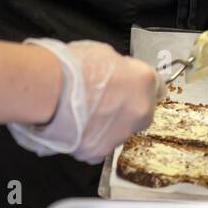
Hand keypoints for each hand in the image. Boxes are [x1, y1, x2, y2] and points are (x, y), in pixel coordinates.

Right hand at [8, 39, 159, 163]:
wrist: (51, 90)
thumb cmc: (74, 66)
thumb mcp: (105, 55)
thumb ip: (120, 71)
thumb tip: (118, 77)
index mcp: (144, 80)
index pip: (156, 87)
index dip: (141, 87)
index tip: (133, 88)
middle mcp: (140, 110)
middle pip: (141, 113)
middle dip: (128, 110)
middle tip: (105, 102)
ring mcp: (121, 134)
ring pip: (119, 132)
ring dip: (108, 126)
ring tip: (84, 115)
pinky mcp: (99, 152)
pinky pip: (99, 147)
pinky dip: (90, 140)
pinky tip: (77, 129)